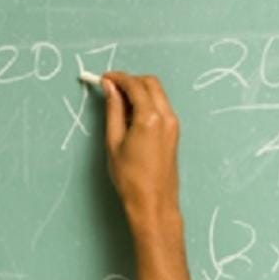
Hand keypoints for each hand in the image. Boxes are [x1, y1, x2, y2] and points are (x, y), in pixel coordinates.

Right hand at [101, 71, 181, 231]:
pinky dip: (146, 103)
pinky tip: (131, 116)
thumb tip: (109, 89)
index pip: (134, 85)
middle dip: (130, 81)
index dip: (118, 78)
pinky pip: (161, 106)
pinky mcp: (174, 131)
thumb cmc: (131, 178)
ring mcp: (173, 123)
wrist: (153, 201)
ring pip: (157, 93)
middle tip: (111, 88)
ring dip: (139, 91)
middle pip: (150, 83)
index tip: (104, 79)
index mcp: (150, 118)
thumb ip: (113, 110)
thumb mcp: (114, 142)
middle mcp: (166, 116)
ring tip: (119, 105)